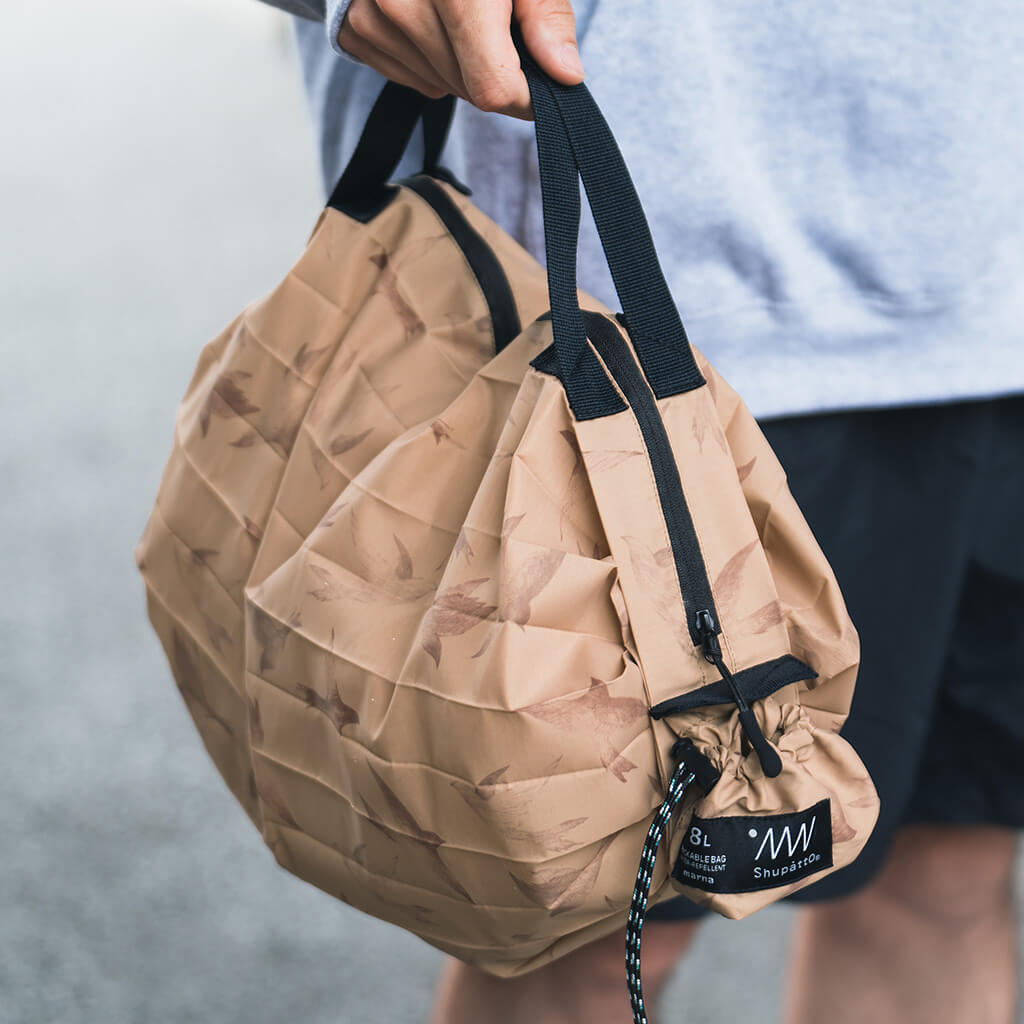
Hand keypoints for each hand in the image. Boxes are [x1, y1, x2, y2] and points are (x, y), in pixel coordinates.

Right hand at [337, 0, 583, 119]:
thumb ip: (546, 17)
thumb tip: (565, 75)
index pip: (493, 87)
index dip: (526, 97)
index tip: (543, 85)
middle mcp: (405, 3)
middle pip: (468, 90)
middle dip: (495, 73)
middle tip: (502, 30)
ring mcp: (374, 17)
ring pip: (440, 86)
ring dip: (463, 68)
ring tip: (463, 16)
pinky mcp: (357, 28)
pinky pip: (410, 77)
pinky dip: (431, 61)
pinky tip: (435, 21)